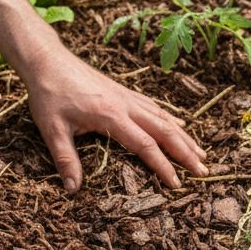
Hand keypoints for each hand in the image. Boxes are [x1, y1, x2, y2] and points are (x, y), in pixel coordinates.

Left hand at [24, 51, 207, 191]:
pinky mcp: (123, 91)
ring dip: (184, 136)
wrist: (47, 60)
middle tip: (203, 172)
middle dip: (186, 152)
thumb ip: (66, 159)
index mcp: (111, 116)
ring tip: (201, 153)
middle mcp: (125, 105)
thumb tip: (72, 189)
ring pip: (164, 117)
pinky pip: (154, 107)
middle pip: (165, 131)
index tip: (177, 184)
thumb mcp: (52, 129)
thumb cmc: (48, 94)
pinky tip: (179, 125)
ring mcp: (126, 96)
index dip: (163, 166)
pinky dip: (170, 118)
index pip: (145, 145)